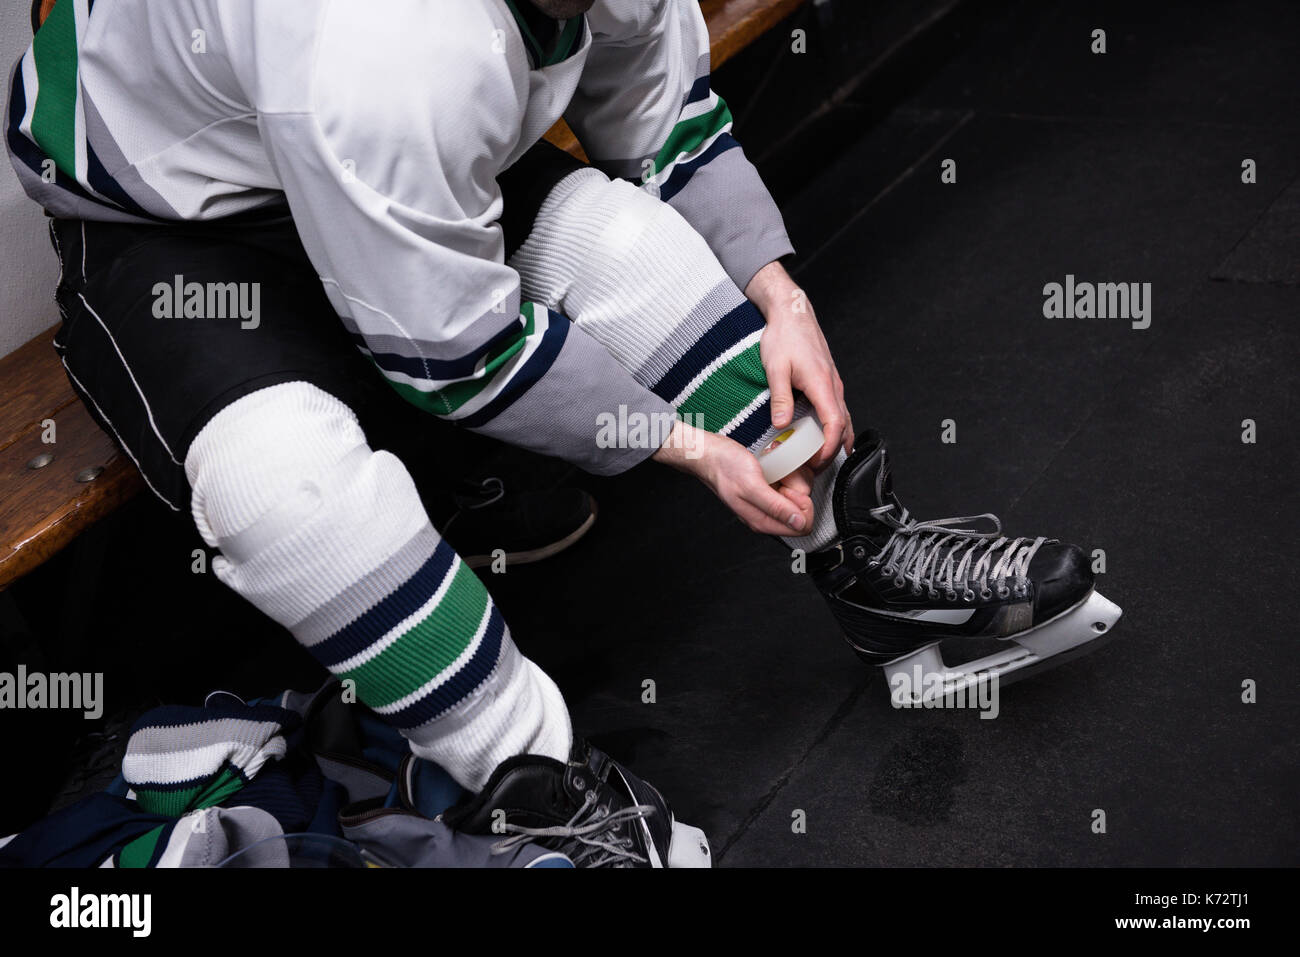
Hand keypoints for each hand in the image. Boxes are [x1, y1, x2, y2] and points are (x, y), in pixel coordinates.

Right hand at [654, 420, 814, 535]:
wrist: (708, 453)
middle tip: (780, 473)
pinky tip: (774, 463)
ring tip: (774, 466)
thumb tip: (799, 523)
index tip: (788, 488)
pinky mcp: (769, 488)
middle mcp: (767, 515)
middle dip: (797, 486)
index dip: (802, 505)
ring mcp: (768, 501)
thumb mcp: (751, 485)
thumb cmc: (724, 467)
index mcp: (763, 521)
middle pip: (802, 508)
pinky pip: (790, 482)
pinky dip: (787, 470)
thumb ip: (776, 507)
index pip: (802, 526)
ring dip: (792, 475)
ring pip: (798, 493)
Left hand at [746, 261, 852, 468]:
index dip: (829, 447)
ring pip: (843, 418)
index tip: (817, 461)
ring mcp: (834, 383)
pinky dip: (836, 428)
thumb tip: (782, 425)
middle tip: (815, 468)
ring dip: (836, 441)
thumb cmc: (784, 337)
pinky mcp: (829, 382)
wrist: (793, 314)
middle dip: (832, 450)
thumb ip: (780, 398)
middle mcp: (833, 385)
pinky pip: (838, 410)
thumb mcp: (775, 368)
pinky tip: (828, 438)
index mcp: (822, 384)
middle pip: (842, 426)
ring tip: (821, 459)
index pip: (834, 424)